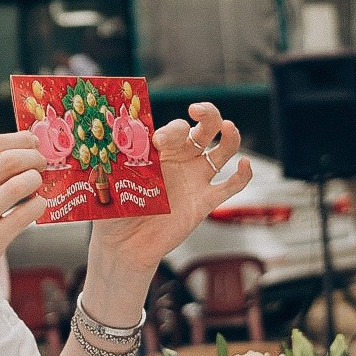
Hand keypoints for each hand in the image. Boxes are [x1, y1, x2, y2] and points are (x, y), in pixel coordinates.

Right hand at [0, 133, 47, 330]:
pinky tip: (35, 206)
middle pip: (9, 161)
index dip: (18, 140)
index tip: (32, 140)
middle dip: (33, 157)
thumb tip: (9, 153)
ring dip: (36, 180)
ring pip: (21, 185)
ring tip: (37, 185)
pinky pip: (25, 215)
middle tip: (41, 162)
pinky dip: (37, 206)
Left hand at [88, 104, 252, 288]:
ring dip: (230, 135)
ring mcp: (195, 179)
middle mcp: (180, 159)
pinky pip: (230, 186)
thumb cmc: (114, 210)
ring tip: (229, 127)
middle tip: (198, 110)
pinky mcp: (205, 201)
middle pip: (204, 128)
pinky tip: (244, 165)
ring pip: (223, 150)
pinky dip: (243, 175)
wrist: (124, 244)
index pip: (173, 129)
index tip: (161, 140)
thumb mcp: (112, 181)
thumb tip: (110, 139)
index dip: (171, 130)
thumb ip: (116, 161)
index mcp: (158, 150)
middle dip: (207, 113)